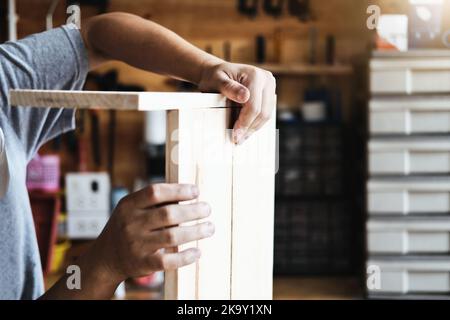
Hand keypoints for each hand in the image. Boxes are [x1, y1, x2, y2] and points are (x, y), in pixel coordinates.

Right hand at [89, 183, 213, 283]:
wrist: (105, 258)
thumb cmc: (125, 227)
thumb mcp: (131, 208)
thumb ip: (154, 201)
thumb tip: (189, 193)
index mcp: (128, 205)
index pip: (155, 192)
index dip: (178, 190)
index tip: (195, 191)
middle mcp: (131, 223)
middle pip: (168, 214)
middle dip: (192, 211)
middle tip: (207, 209)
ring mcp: (136, 244)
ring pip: (172, 236)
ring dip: (195, 232)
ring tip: (209, 227)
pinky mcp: (142, 263)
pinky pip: (168, 260)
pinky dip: (185, 257)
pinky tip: (197, 252)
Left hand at [199, 62, 275, 144]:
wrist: (219, 72)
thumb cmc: (215, 76)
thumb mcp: (217, 80)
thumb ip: (229, 87)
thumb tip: (245, 96)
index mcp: (255, 75)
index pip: (254, 106)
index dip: (245, 123)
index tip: (235, 136)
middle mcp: (267, 79)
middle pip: (263, 112)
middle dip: (249, 129)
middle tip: (237, 140)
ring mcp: (270, 87)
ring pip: (266, 115)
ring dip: (253, 128)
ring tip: (241, 137)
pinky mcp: (269, 94)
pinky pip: (266, 113)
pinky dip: (256, 123)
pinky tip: (245, 129)